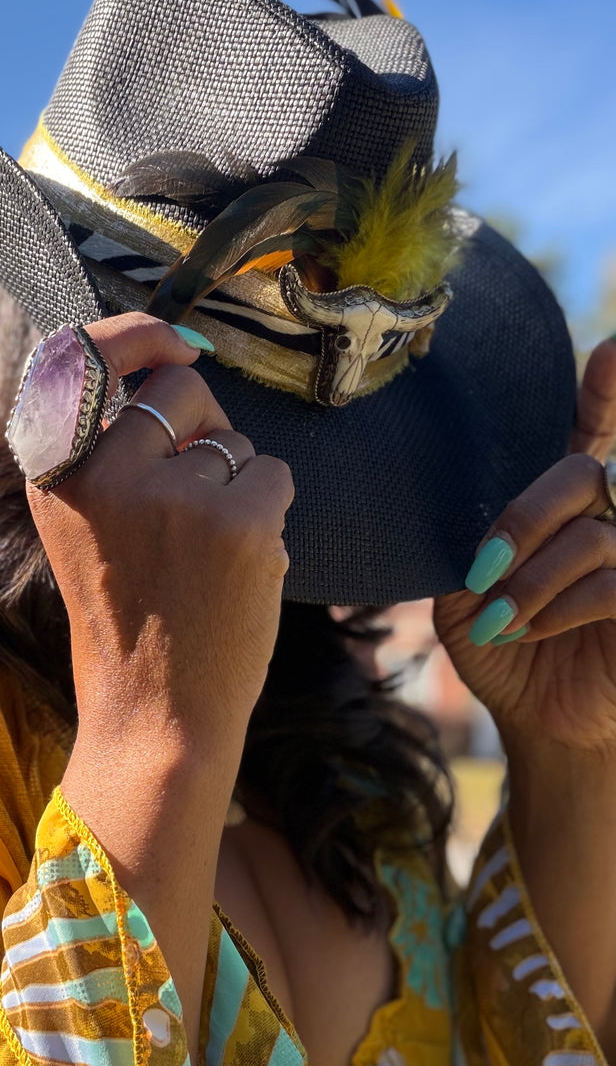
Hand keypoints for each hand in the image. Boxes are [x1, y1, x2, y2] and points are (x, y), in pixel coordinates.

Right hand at [27, 312, 293, 755]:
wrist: (156, 717)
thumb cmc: (130, 620)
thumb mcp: (84, 527)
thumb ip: (107, 452)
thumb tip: (175, 365)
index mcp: (57, 475)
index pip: (79, 357)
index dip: (133, 333)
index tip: (174, 341)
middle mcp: (107, 473)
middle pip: (179, 390)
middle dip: (203, 425)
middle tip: (195, 500)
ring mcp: (175, 495)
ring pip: (233, 437)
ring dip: (236, 480)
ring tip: (208, 554)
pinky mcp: (240, 520)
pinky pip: (274, 473)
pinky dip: (270, 513)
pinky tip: (240, 568)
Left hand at [435, 338, 615, 756]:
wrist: (534, 717)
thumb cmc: (500, 646)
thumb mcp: (464, 592)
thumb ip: (471, 545)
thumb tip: (471, 526)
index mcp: (561, 503)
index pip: (590, 430)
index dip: (607, 391)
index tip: (615, 349)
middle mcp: (607, 517)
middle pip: (581, 474)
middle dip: (522, 521)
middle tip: (482, 572)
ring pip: (592, 535)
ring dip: (532, 579)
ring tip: (498, 620)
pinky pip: (613, 580)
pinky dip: (563, 604)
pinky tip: (533, 629)